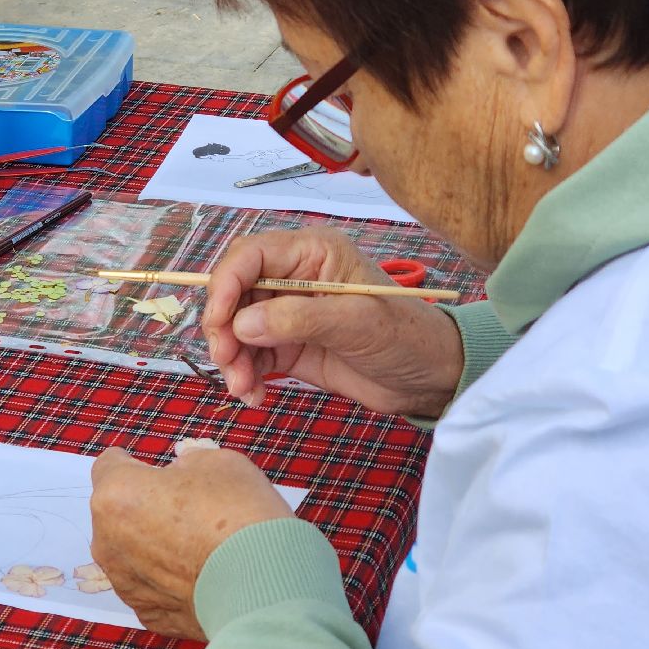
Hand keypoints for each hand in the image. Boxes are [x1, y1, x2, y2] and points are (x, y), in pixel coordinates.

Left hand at [90, 446, 291, 639]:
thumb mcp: (219, 462)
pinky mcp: (147, 615)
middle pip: (117, 513)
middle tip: (186, 508)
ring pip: (131, 553)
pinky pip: (152, 587)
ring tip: (198, 545)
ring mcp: (125, 583)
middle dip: (144, 507)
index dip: (133, 464)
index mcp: (117, 494)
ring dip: (154, 545)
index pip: (109, 466)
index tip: (153, 469)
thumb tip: (182, 471)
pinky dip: (169, 580)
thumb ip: (188, 463)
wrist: (263, 589)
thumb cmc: (238, 517)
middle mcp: (108, 541)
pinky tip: (202, 575)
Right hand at [202, 226, 463, 417]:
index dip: (225, 284)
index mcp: (312, 253)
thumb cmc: (405, 336)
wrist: (429, 379)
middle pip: (234, 292)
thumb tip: (241, 324)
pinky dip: (244, 375)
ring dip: (231, 358)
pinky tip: (254, 395)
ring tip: (243, 387)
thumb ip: (297, 319)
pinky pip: (250, 355)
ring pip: (236, 328)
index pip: (250, 255)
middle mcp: (293, 277)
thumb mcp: (355, 323)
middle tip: (227, 361)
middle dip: (223, 328)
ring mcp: (288, 313)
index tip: (218, 322)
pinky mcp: (288, 345)